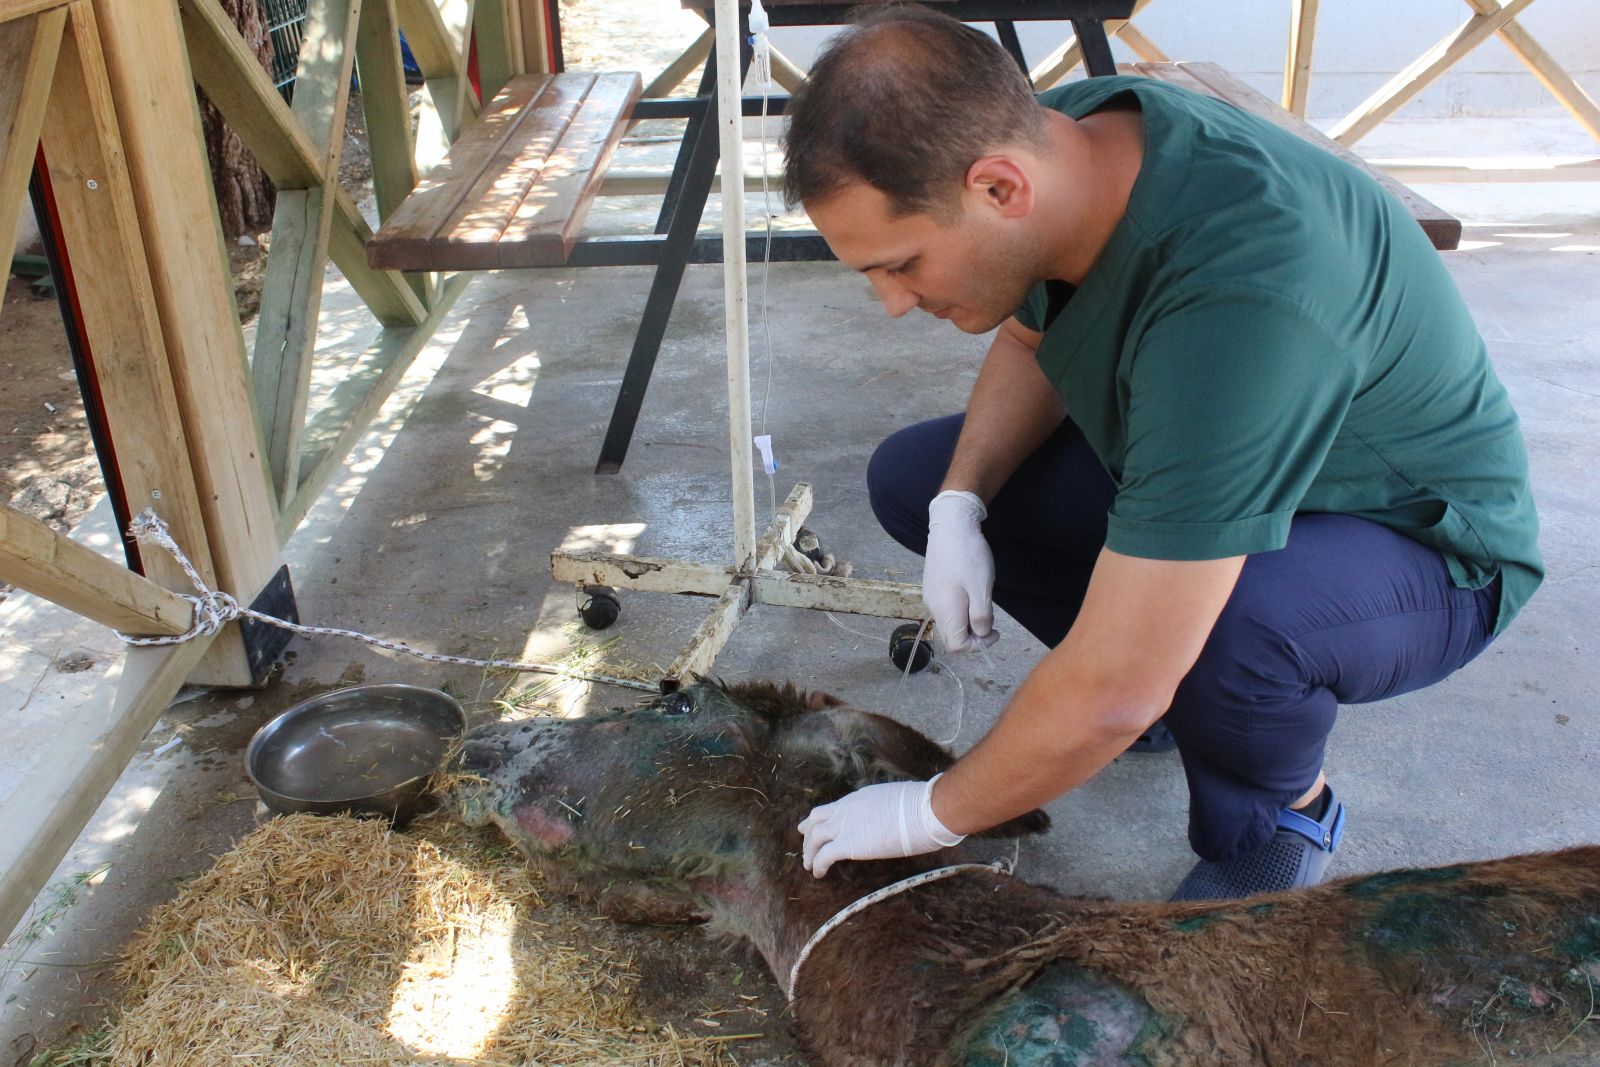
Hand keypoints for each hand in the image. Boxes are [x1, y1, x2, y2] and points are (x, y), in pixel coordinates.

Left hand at [797, 776, 964, 877]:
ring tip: (809, 866)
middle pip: (816, 820)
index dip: (818, 819)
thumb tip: (889, 819)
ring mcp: (846, 825)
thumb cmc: (921, 807)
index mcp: (858, 799)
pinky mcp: (849, 844)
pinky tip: (819, 874)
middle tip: (805, 847)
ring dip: (809, 853)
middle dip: (808, 835)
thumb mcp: (894, 801)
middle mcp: (847, 809)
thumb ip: (883, 810)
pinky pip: (824, 856)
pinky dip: (818, 865)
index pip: (831, 808)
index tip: (811, 826)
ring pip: (814, 838)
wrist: (924, 811)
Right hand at [924, 490, 997, 652]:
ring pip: (949, 623)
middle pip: (951, 637)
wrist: (950, 526)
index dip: (977, 645)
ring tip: (981, 602)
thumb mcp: (982, 588)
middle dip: (972, 636)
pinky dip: (960, 610)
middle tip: (990, 620)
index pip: (956, 646)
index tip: (994, 631)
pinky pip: (946, 609)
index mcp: (946, 611)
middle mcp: (935, 608)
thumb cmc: (969, 556)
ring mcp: (931, 597)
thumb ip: (981, 616)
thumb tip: (981, 634)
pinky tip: (970, 592)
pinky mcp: (933, 587)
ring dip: (967, 622)